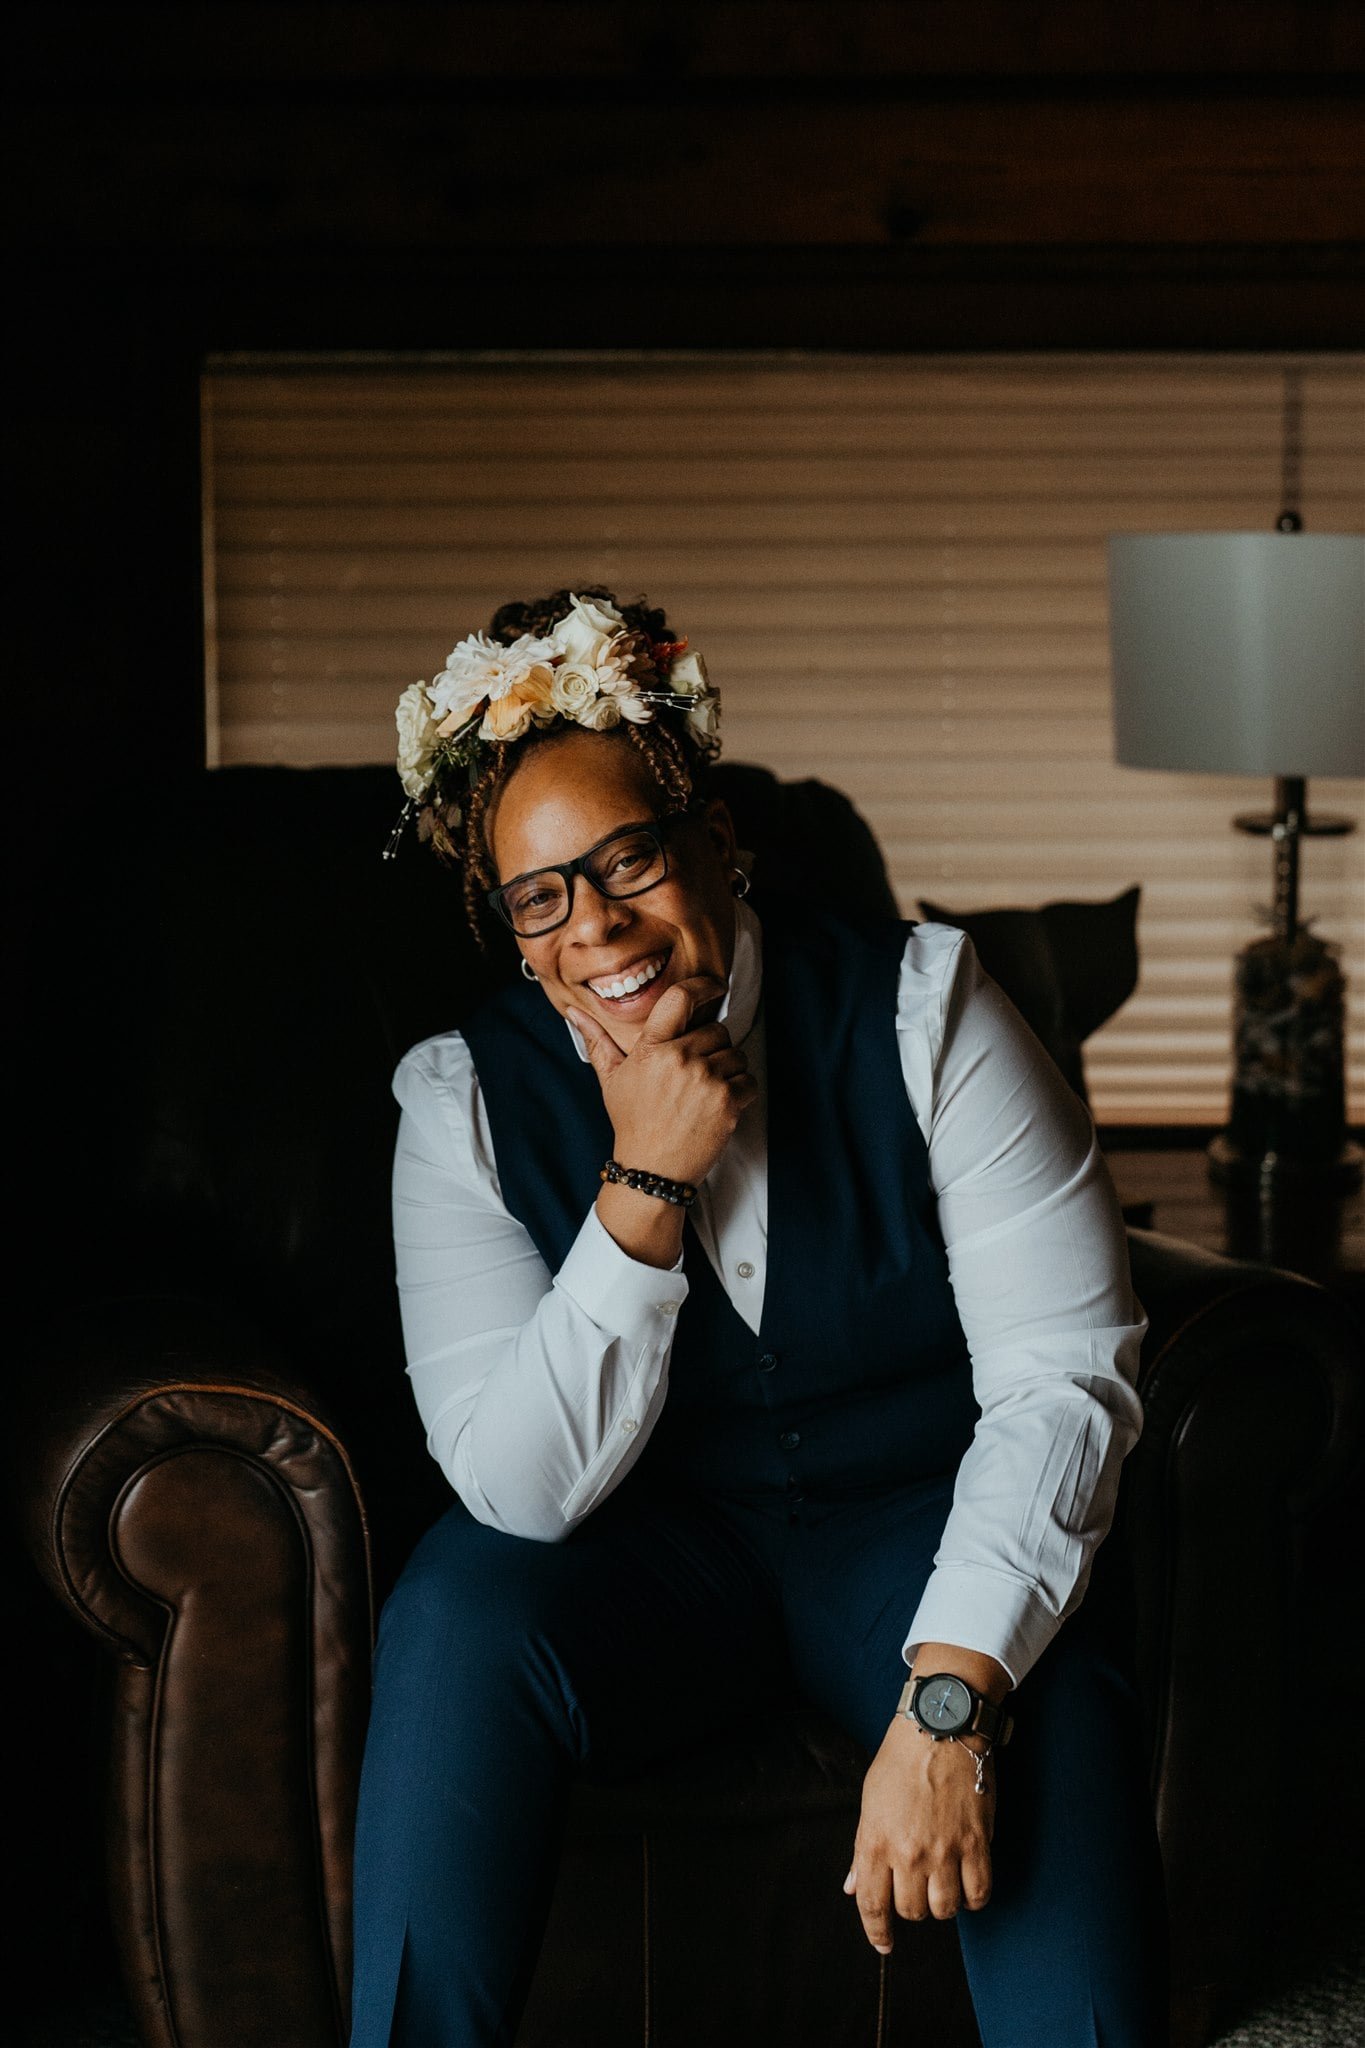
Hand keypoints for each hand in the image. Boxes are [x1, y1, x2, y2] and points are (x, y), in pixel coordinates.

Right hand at [569, 974, 758, 1186]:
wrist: (652, 1170)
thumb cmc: (632, 1123)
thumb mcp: (611, 1080)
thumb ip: (597, 1042)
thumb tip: (575, 1013)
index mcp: (651, 1049)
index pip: (680, 999)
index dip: (703, 986)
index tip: (715, 986)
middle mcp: (680, 1059)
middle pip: (717, 1030)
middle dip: (713, 1047)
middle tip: (697, 1073)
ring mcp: (706, 1081)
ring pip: (736, 1055)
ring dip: (728, 1070)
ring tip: (705, 1092)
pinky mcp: (728, 1102)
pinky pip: (749, 1081)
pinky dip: (741, 1092)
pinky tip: (718, 1106)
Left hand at [842, 1715, 995, 1951]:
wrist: (940, 1727)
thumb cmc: (900, 1760)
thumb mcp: (870, 1801)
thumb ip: (861, 1850)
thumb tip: (852, 1887)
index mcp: (875, 1841)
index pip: (872, 1904)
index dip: (877, 1931)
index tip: (884, 1944)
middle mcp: (908, 1852)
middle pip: (911, 1911)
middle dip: (913, 1905)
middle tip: (918, 1885)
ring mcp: (944, 1850)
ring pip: (944, 1909)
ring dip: (942, 1903)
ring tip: (943, 1882)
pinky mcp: (977, 1843)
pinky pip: (979, 1893)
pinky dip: (973, 1898)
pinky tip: (968, 1884)